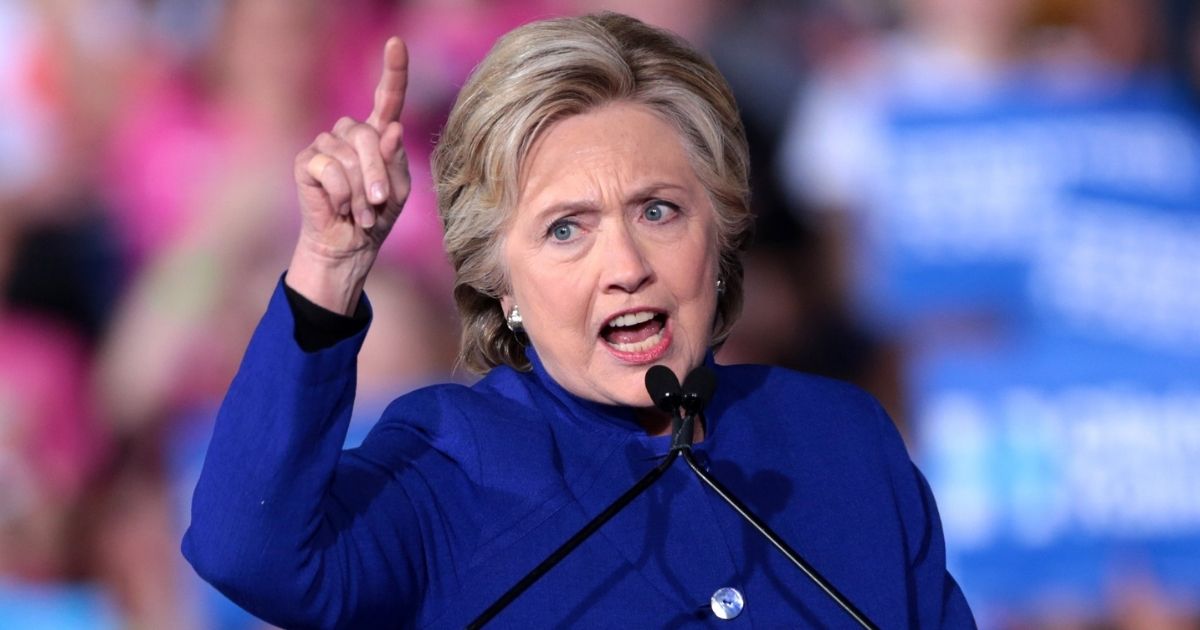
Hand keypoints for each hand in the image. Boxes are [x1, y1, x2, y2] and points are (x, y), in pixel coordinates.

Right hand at [287, 37, 410, 313]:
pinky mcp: (307, 161)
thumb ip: (395, 160)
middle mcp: (351, 133)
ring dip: (361, 190)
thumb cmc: (376, 216)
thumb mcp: (397, 190)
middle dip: (378, 173)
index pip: (388, 97)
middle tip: (380, 204)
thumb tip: (392, 129)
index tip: (396, 43)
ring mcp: (325, 144)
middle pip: (368, 134)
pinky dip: (341, 193)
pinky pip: (329, 168)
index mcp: (379, 134)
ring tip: (360, 211)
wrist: (349, 245)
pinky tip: (339, 206)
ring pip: (348, 154)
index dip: (393, 70)